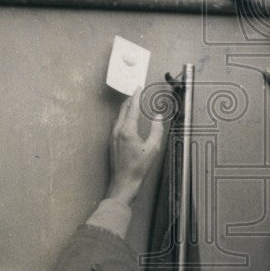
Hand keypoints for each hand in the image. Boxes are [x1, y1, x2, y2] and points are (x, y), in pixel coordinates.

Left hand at [106, 88, 167, 205]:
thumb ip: (156, 130)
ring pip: (119, 116)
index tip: (138, 88)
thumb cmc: (139, 167)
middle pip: (123, 109)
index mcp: (127, 130)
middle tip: (137, 93)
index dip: (136, 96)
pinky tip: (128, 120)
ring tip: (133, 104)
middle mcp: (117, 131)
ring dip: (126, 108)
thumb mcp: (153, 148)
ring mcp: (112, 136)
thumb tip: (157, 117)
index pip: (132, 108)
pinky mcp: (111, 142)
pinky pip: (117, 124)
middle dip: (130, 100)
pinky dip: (123, 117)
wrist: (124, 182)